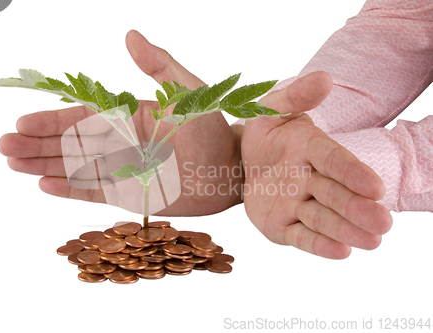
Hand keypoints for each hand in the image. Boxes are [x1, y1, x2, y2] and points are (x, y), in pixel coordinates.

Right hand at [0, 30, 242, 215]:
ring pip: (77, 168)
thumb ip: (159, 66)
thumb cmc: (213, 129)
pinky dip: (71, 190)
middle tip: (4, 147)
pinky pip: (96, 193)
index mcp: (130, 118)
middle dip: (37, 145)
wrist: (232, 170)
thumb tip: (130, 35)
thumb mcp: (187, 91)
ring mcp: (125, 171)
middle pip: (71, 143)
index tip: (23, 123)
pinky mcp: (132, 196)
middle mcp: (122, 144)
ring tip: (14, 164)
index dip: (52, 121)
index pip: (83, 117)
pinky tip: (45, 185)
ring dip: (45, 166)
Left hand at [240, 72, 392, 258]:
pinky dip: (319, 245)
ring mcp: (297, 205)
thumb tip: (323, 78)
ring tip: (372, 242)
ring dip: (345, 230)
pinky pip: (301, 237)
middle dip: (356, 208)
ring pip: (323, 219)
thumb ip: (293, 97)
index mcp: (309, 149)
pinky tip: (341, 252)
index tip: (374, 186)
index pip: (333, 159)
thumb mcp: (269, 110)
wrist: (240, 165)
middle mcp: (308, 179)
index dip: (352, 172)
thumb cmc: (262, 136)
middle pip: (334, 194)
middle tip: (383, 221)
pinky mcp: (283, 227)